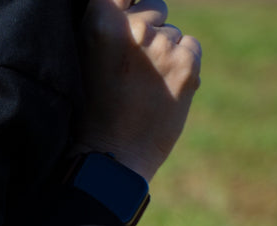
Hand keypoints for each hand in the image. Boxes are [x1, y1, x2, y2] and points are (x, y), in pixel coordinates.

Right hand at [75, 0, 202, 182]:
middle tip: (129, 68)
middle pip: (153, 7)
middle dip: (147, 29)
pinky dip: (181, 65)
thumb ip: (107, 26)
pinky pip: (190, 46)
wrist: (111, 158)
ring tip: (142, 86)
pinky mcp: (187, 63)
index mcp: (99, 23)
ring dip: (162, 52)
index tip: (126, 22)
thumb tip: (132, 2)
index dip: (127, 5)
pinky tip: (160, 90)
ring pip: (171, 31)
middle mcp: (133, 29)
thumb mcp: (85, 58)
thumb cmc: (91, 111)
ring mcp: (162, 45)